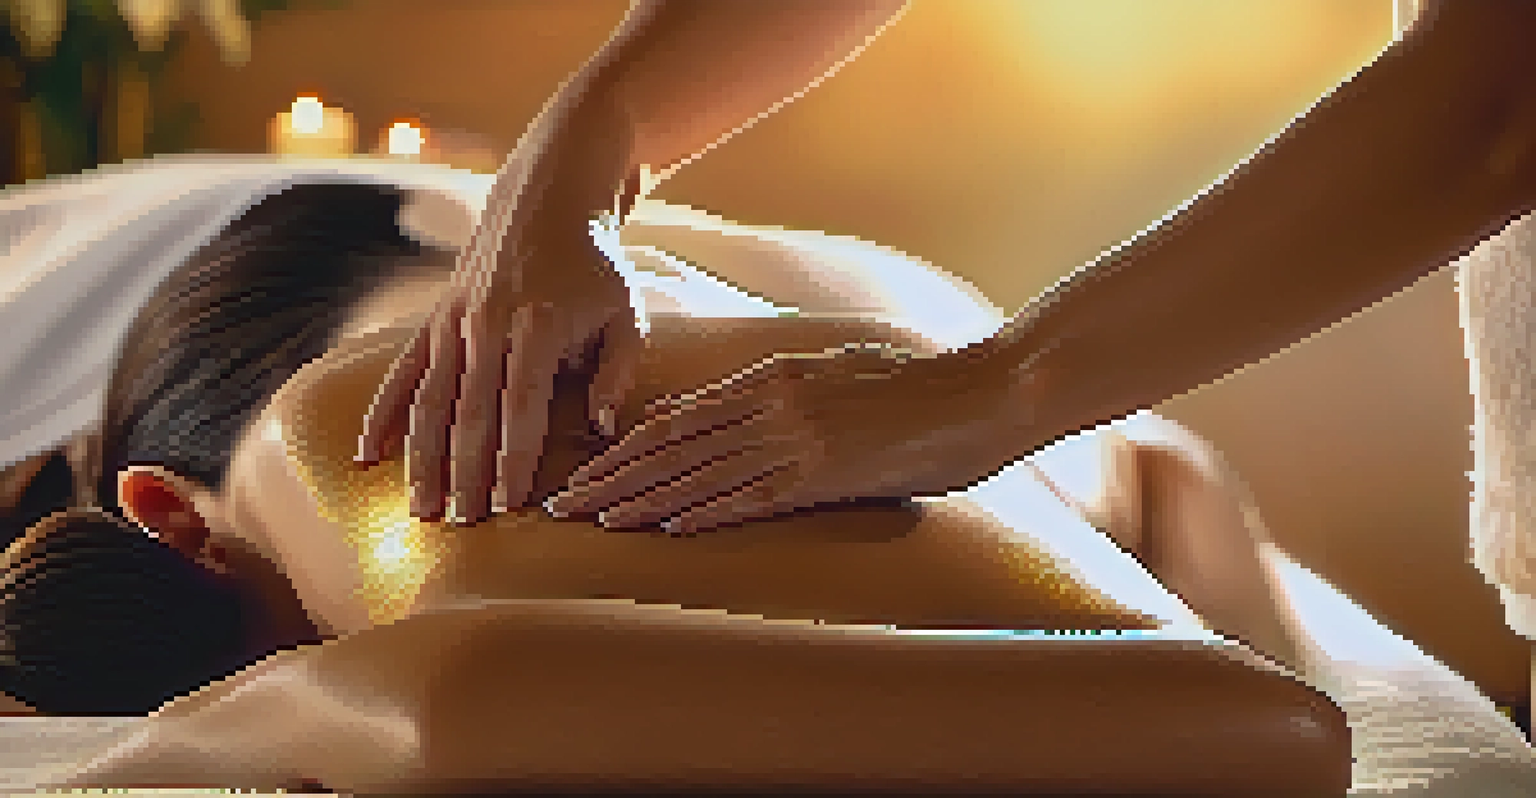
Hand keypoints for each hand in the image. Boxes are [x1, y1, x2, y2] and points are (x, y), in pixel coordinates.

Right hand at [355, 201, 643, 524]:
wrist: (548, 198)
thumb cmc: (596, 266)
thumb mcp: (626, 313)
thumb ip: (617, 373)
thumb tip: (598, 429)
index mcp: (538, 326)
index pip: (522, 407)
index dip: (513, 459)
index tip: (507, 506)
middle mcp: (488, 323)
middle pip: (470, 412)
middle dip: (464, 474)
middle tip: (459, 527)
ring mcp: (455, 320)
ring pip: (430, 399)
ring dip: (422, 458)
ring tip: (420, 509)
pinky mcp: (436, 317)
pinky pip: (403, 371)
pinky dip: (384, 414)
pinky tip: (367, 456)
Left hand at [546, 342, 1023, 533]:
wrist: (985, 391)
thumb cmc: (918, 385)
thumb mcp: (839, 371)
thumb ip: (781, 387)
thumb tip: (726, 410)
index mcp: (775, 377)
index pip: (681, 418)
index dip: (626, 448)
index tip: (586, 472)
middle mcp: (774, 404)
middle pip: (672, 445)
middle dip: (610, 477)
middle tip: (559, 505)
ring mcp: (798, 438)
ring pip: (698, 473)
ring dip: (638, 500)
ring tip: (590, 522)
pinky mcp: (828, 473)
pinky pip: (753, 497)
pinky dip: (704, 513)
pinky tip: (664, 530)